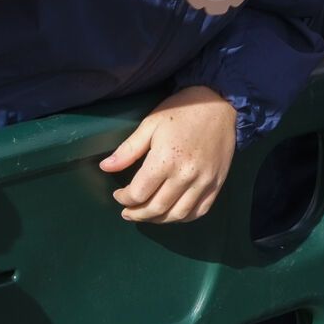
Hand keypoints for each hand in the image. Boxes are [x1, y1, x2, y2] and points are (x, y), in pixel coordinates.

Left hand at [99, 85, 237, 222]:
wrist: (218, 104)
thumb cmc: (181, 111)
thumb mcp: (150, 124)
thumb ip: (128, 149)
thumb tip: (105, 167)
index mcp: (165, 160)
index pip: (139, 193)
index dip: (124, 199)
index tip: (119, 195)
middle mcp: (185, 176)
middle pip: (156, 208)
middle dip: (137, 214)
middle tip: (127, 212)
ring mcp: (203, 182)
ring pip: (177, 215)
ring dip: (158, 220)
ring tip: (147, 215)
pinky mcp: (216, 184)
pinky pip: (200, 211)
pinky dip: (183, 218)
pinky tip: (172, 213)